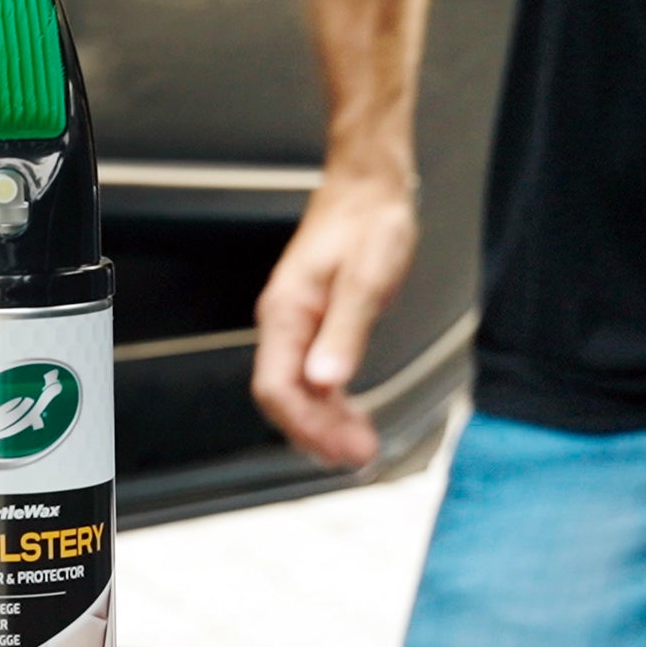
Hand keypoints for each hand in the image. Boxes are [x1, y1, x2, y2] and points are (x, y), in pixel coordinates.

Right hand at [252, 171, 417, 467]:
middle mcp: (284, 323)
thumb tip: (326, 381)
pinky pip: (311, 375)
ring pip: (297, 390)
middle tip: (355, 458)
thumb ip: (345, 332)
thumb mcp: (365, 278)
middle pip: (282, 396)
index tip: (341, 448)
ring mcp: (297, 325)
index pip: (277, 387)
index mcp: (287, 313)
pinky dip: (329, 403)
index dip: (306, 425)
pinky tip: (349, 416)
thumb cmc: (367, 223)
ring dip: (323, 423)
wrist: (368, 188)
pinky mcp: (315, 324)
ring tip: (355, 446)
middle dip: (315, 433)